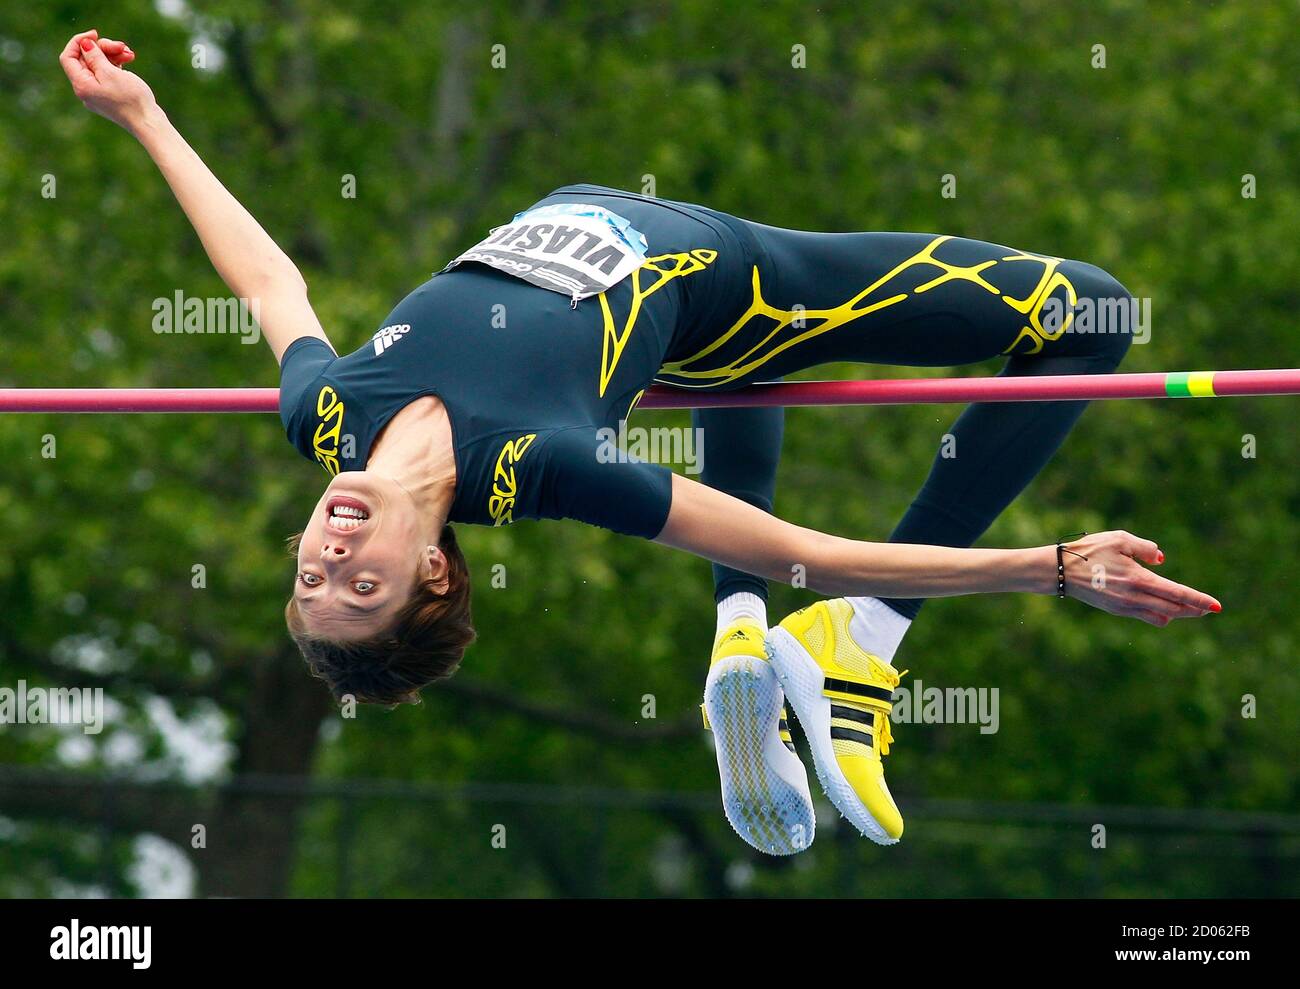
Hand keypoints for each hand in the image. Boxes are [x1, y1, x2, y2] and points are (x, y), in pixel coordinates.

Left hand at [59, 29, 156, 132]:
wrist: (148, 122)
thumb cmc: (131, 99)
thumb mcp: (110, 72)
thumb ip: (94, 56)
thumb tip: (84, 44)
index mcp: (81, 85)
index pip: (69, 57)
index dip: (79, 42)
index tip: (95, 35)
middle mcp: (85, 90)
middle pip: (86, 60)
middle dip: (103, 49)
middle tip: (121, 46)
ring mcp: (97, 93)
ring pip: (98, 66)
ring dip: (113, 55)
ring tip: (130, 54)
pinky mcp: (109, 95)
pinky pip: (107, 75)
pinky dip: (117, 66)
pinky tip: (129, 61)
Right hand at [1058, 530, 1220, 625]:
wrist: (1060, 571)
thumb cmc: (1090, 550)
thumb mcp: (1120, 539)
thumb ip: (1145, 548)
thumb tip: (1161, 560)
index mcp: (1140, 580)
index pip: (1178, 594)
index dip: (1200, 600)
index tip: (1218, 606)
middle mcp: (1135, 598)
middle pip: (1174, 609)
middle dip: (1194, 609)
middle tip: (1209, 609)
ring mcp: (1125, 607)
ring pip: (1162, 616)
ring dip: (1178, 613)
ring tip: (1190, 609)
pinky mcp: (1116, 610)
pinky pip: (1146, 617)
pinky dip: (1160, 614)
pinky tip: (1164, 609)